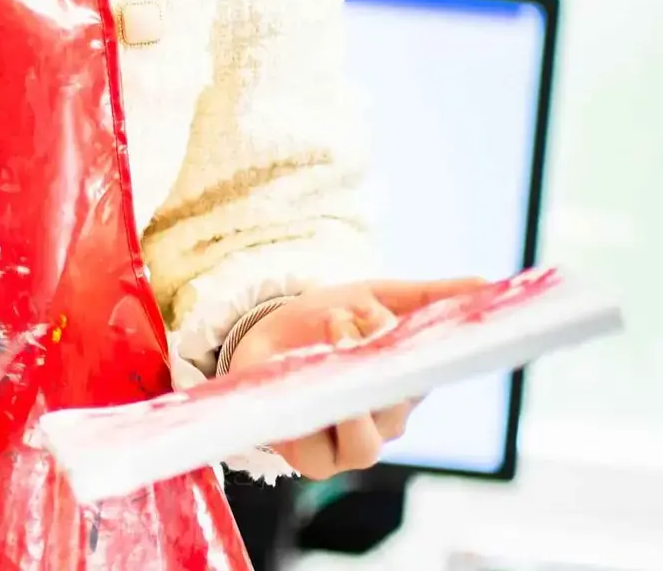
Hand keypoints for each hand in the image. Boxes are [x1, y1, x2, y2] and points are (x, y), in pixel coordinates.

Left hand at [225, 278, 486, 478]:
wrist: (260, 336)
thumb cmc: (322, 321)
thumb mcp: (372, 296)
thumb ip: (425, 297)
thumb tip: (484, 284)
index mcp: (407, 387)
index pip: (428, 379)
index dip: (430, 359)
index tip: (422, 333)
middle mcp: (386, 421)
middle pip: (396, 410)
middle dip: (375, 368)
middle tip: (352, 322)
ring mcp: (351, 445)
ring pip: (366, 441)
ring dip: (345, 398)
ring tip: (324, 351)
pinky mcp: (313, 460)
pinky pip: (322, 453)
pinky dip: (311, 421)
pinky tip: (301, 386)